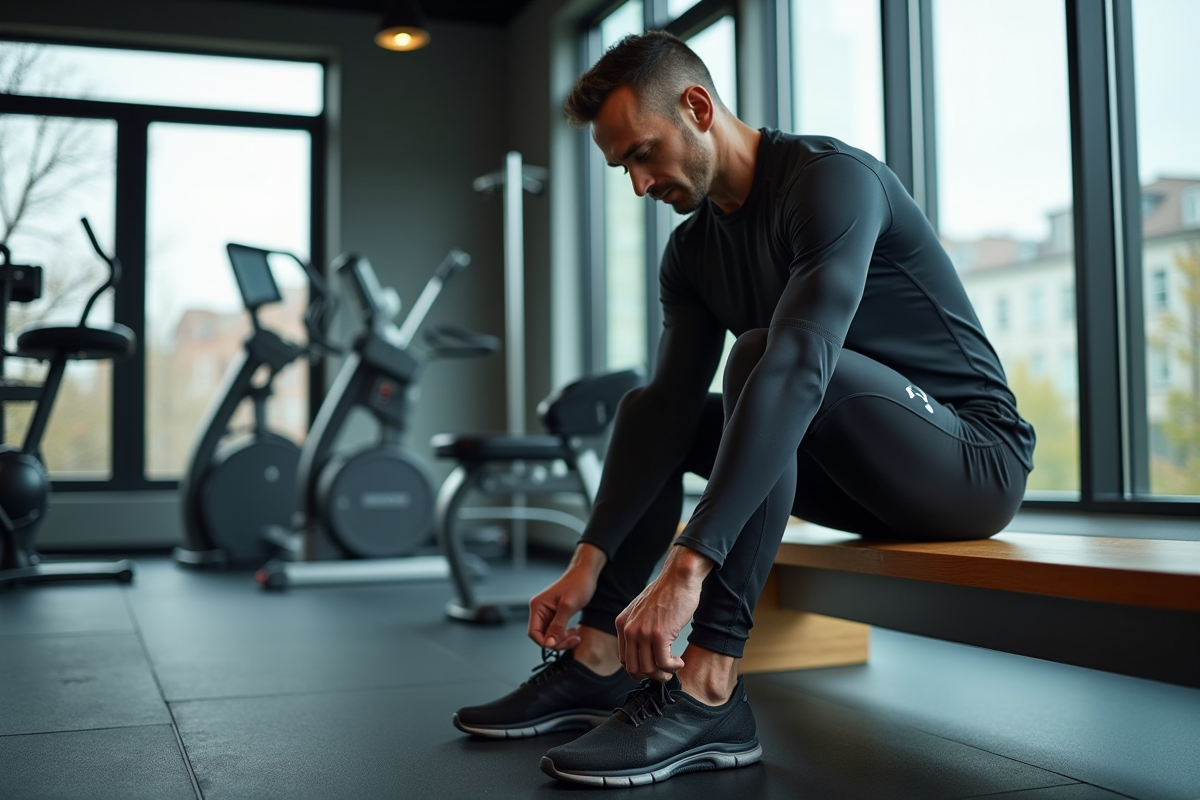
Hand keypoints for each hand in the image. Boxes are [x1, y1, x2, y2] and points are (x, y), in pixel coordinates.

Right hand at [528, 543, 606, 649]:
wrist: (586, 574)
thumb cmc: (578, 583)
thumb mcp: (568, 606)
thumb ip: (557, 626)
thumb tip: (548, 643)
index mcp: (537, 606)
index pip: (533, 633)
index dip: (546, 642)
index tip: (560, 644)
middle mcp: (539, 610)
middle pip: (542, 636)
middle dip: (557, 641)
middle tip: (573, 639)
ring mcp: (547, 613)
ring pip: (550, 635)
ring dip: (562, 639)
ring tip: (576, 635)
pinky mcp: (555, 614)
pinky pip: (556, 630)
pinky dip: (565, 634)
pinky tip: (574, 632)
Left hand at [615, 546, 714, 681]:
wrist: (679, 577)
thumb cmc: (666, 593)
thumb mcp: (642, 611)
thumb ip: (637, 628)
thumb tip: (643, 653)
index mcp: (622, 623)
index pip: (624, 659)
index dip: (640, 668)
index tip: (654, 667)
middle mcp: (628, 629)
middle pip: (633, 668)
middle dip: (650, 676)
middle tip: (665, 672)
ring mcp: (642, 632)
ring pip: (648, 669)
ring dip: (663, 673)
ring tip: (674, 666)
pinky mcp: (659, 634)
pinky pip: (663, 663)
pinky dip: (672, 667)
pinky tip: (680, 661)